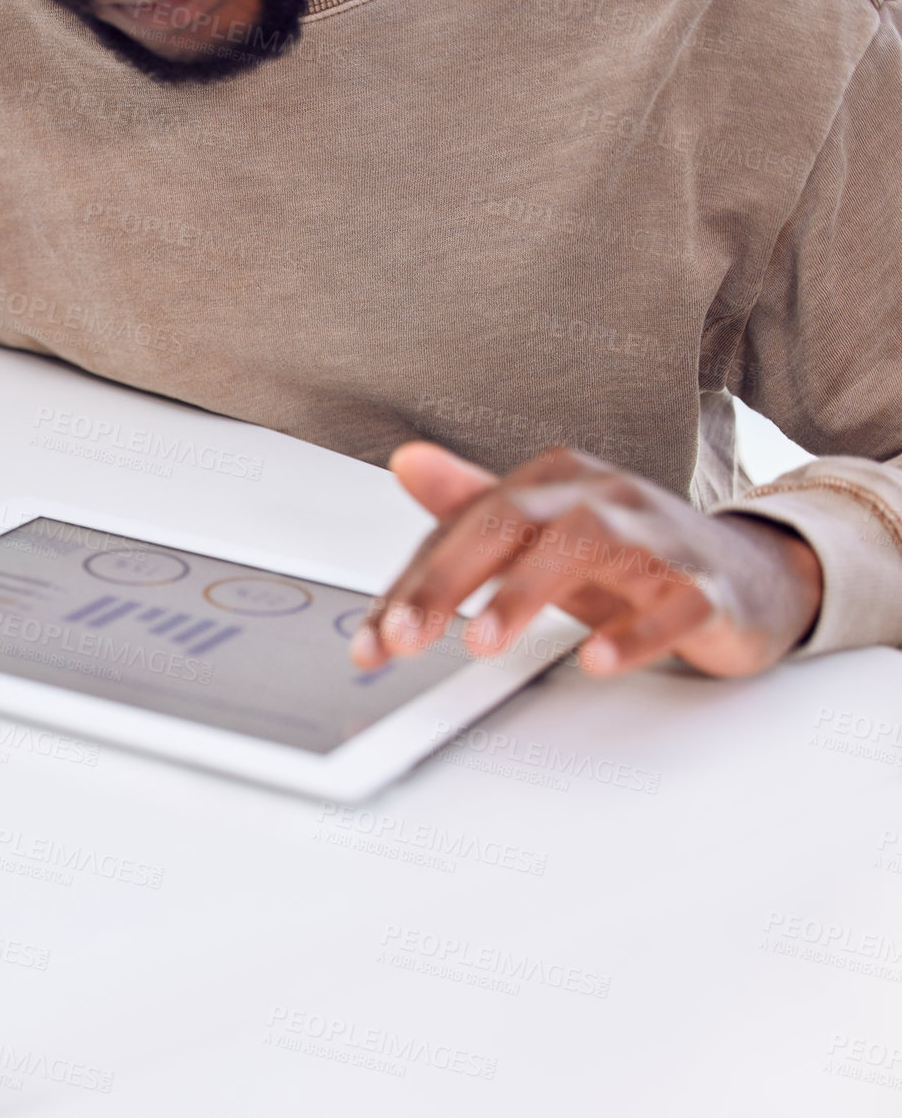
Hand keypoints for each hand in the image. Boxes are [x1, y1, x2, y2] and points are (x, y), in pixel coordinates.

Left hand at [351, 443, 823, 677]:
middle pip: (510, 523)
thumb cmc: (629, 555)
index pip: (464, 527)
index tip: (373, 639)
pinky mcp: (707, 585)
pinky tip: (596, 659)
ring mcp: (657, 536)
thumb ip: (469, 506)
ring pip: (585, 547)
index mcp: (552, 481)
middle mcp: (600, 494)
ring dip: (525, 595)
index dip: (412, 583)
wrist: (749, 577)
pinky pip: (672, 603)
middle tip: (405, 637)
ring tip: (483, 643)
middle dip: (448, 582)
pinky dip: (634, 632)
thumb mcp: (541, 534)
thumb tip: (406, 462)